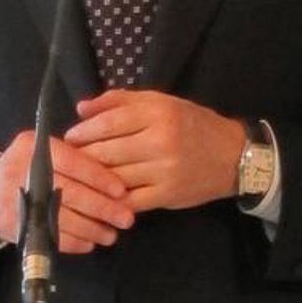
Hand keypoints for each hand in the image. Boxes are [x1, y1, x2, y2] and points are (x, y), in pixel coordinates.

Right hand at [0, 129, 134, 253]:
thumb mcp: (41, 149)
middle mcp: (23, 173)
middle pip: (71, 193)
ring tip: (112, 234)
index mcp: (33, 148)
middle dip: (103, 208)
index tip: (122, 191)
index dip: (100, 178)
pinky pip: (51, 237)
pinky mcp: (15, 226)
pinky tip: (91, 242)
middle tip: (126, 218)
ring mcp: (17, 201)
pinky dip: (75, 242)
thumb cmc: (25, 167)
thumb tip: (114, 173)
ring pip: (63, 219)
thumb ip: (71, 155)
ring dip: (92, 229)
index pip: (74, 163)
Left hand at [63, 90, 243, 213]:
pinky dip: (112, 200)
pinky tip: (101, 197)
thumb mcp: (162, 102)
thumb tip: (81, 108)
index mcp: (158, 113)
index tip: (70, 138)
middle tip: (68, 160)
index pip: (108, 123)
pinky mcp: (167, 195)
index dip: (83, 132)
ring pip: (114, 177)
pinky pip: (129, 200)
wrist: (233, 156)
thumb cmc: (192, 125)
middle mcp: (161, 140)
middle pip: (107, 152)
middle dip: (82, 157)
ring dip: (92, 180)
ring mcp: (164, 171)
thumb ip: (120, 101)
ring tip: (80, 178)